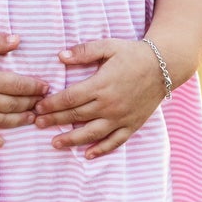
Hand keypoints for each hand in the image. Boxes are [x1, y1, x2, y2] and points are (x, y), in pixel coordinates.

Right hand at [0, 33, 49, 148]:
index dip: (36, 87)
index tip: (46, 88)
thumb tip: (18, 39)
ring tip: (30, 120)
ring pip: (1, 121)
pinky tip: (0, 143)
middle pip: (15, 105)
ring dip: (18, 121)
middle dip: (31, 104)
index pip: (21, 86)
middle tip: (42, 104)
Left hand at [32, 39, 167, 158]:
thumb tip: (61, 56)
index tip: (38, 107)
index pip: (70, 98)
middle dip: (54, 120)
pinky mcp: (132, 124)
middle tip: (37, 124)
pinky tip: (88, 155)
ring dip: (72, 140)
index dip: (52, 104)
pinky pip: (115, 141)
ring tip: (55, 143)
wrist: (164, 66)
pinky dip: (101, 150)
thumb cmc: (133, 54)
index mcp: (101, 85)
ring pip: (92, 133)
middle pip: (76, 116)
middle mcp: (109, 104)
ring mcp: (121, 117)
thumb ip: (84, 51)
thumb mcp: (108, 46)